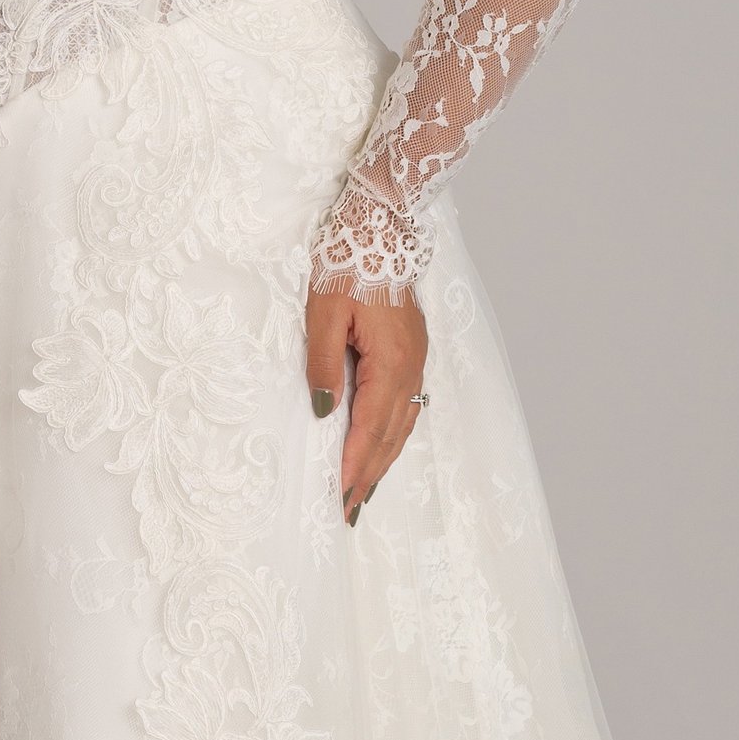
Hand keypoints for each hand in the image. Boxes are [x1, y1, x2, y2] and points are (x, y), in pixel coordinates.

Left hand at [306, 284, 429, 522]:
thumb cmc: (348, 264)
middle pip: (390, 434)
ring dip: (383, 460)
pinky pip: (407, 405)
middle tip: (350, 510)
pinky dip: (393, 434)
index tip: (340, 496)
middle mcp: (410, 367)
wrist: (381, 229)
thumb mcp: (323, 312)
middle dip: (369, 475)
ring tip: (364, 491)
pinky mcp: (413, 352)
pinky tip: (382, 447)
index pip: (370, 427)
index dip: (355, 464)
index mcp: (390, 361)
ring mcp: (416, 360)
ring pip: (402, 423)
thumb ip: (322, 362)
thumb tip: (324, 409)